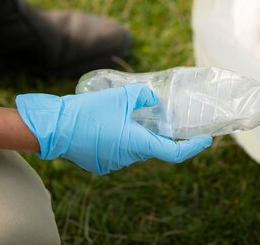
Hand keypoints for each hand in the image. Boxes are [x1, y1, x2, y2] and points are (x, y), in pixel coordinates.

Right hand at [16, 84, 211, 174]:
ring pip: (135, 148)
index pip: (174, 152)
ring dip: (137, 134)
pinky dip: (122, 138)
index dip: (193, 147)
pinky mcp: (100, 163)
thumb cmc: (88, 111)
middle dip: (158, 132)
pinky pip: (119, 151)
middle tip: (159, 114)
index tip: (205, 140)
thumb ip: (143, 96)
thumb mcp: (121, 95)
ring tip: (127, 114)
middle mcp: (128, 158)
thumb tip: (154, 101)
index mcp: (138, 144)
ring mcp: (113, 163)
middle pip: (153, 146)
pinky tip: (112, 123)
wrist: (54, 127)